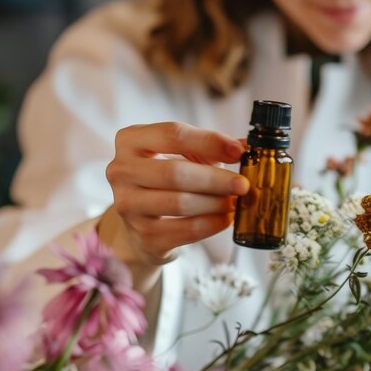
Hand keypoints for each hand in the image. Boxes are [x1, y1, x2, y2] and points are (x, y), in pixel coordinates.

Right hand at [101, 121, 248, 271]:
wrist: (144, 222)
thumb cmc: (168, 180)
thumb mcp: (185, 155)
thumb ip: (213, 148)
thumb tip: (249, 147)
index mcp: (131, 140)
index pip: (173, 134)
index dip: (210, 142)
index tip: (239, 151)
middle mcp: (121, 170)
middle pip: (175, 173)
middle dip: (216, 179)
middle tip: (243, 184)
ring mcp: (128, 205)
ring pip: (180, 203)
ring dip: (215, 203)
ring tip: (235, 202)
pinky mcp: (142, 235)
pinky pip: (184, 230)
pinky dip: (211, 224)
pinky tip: (226, 219)